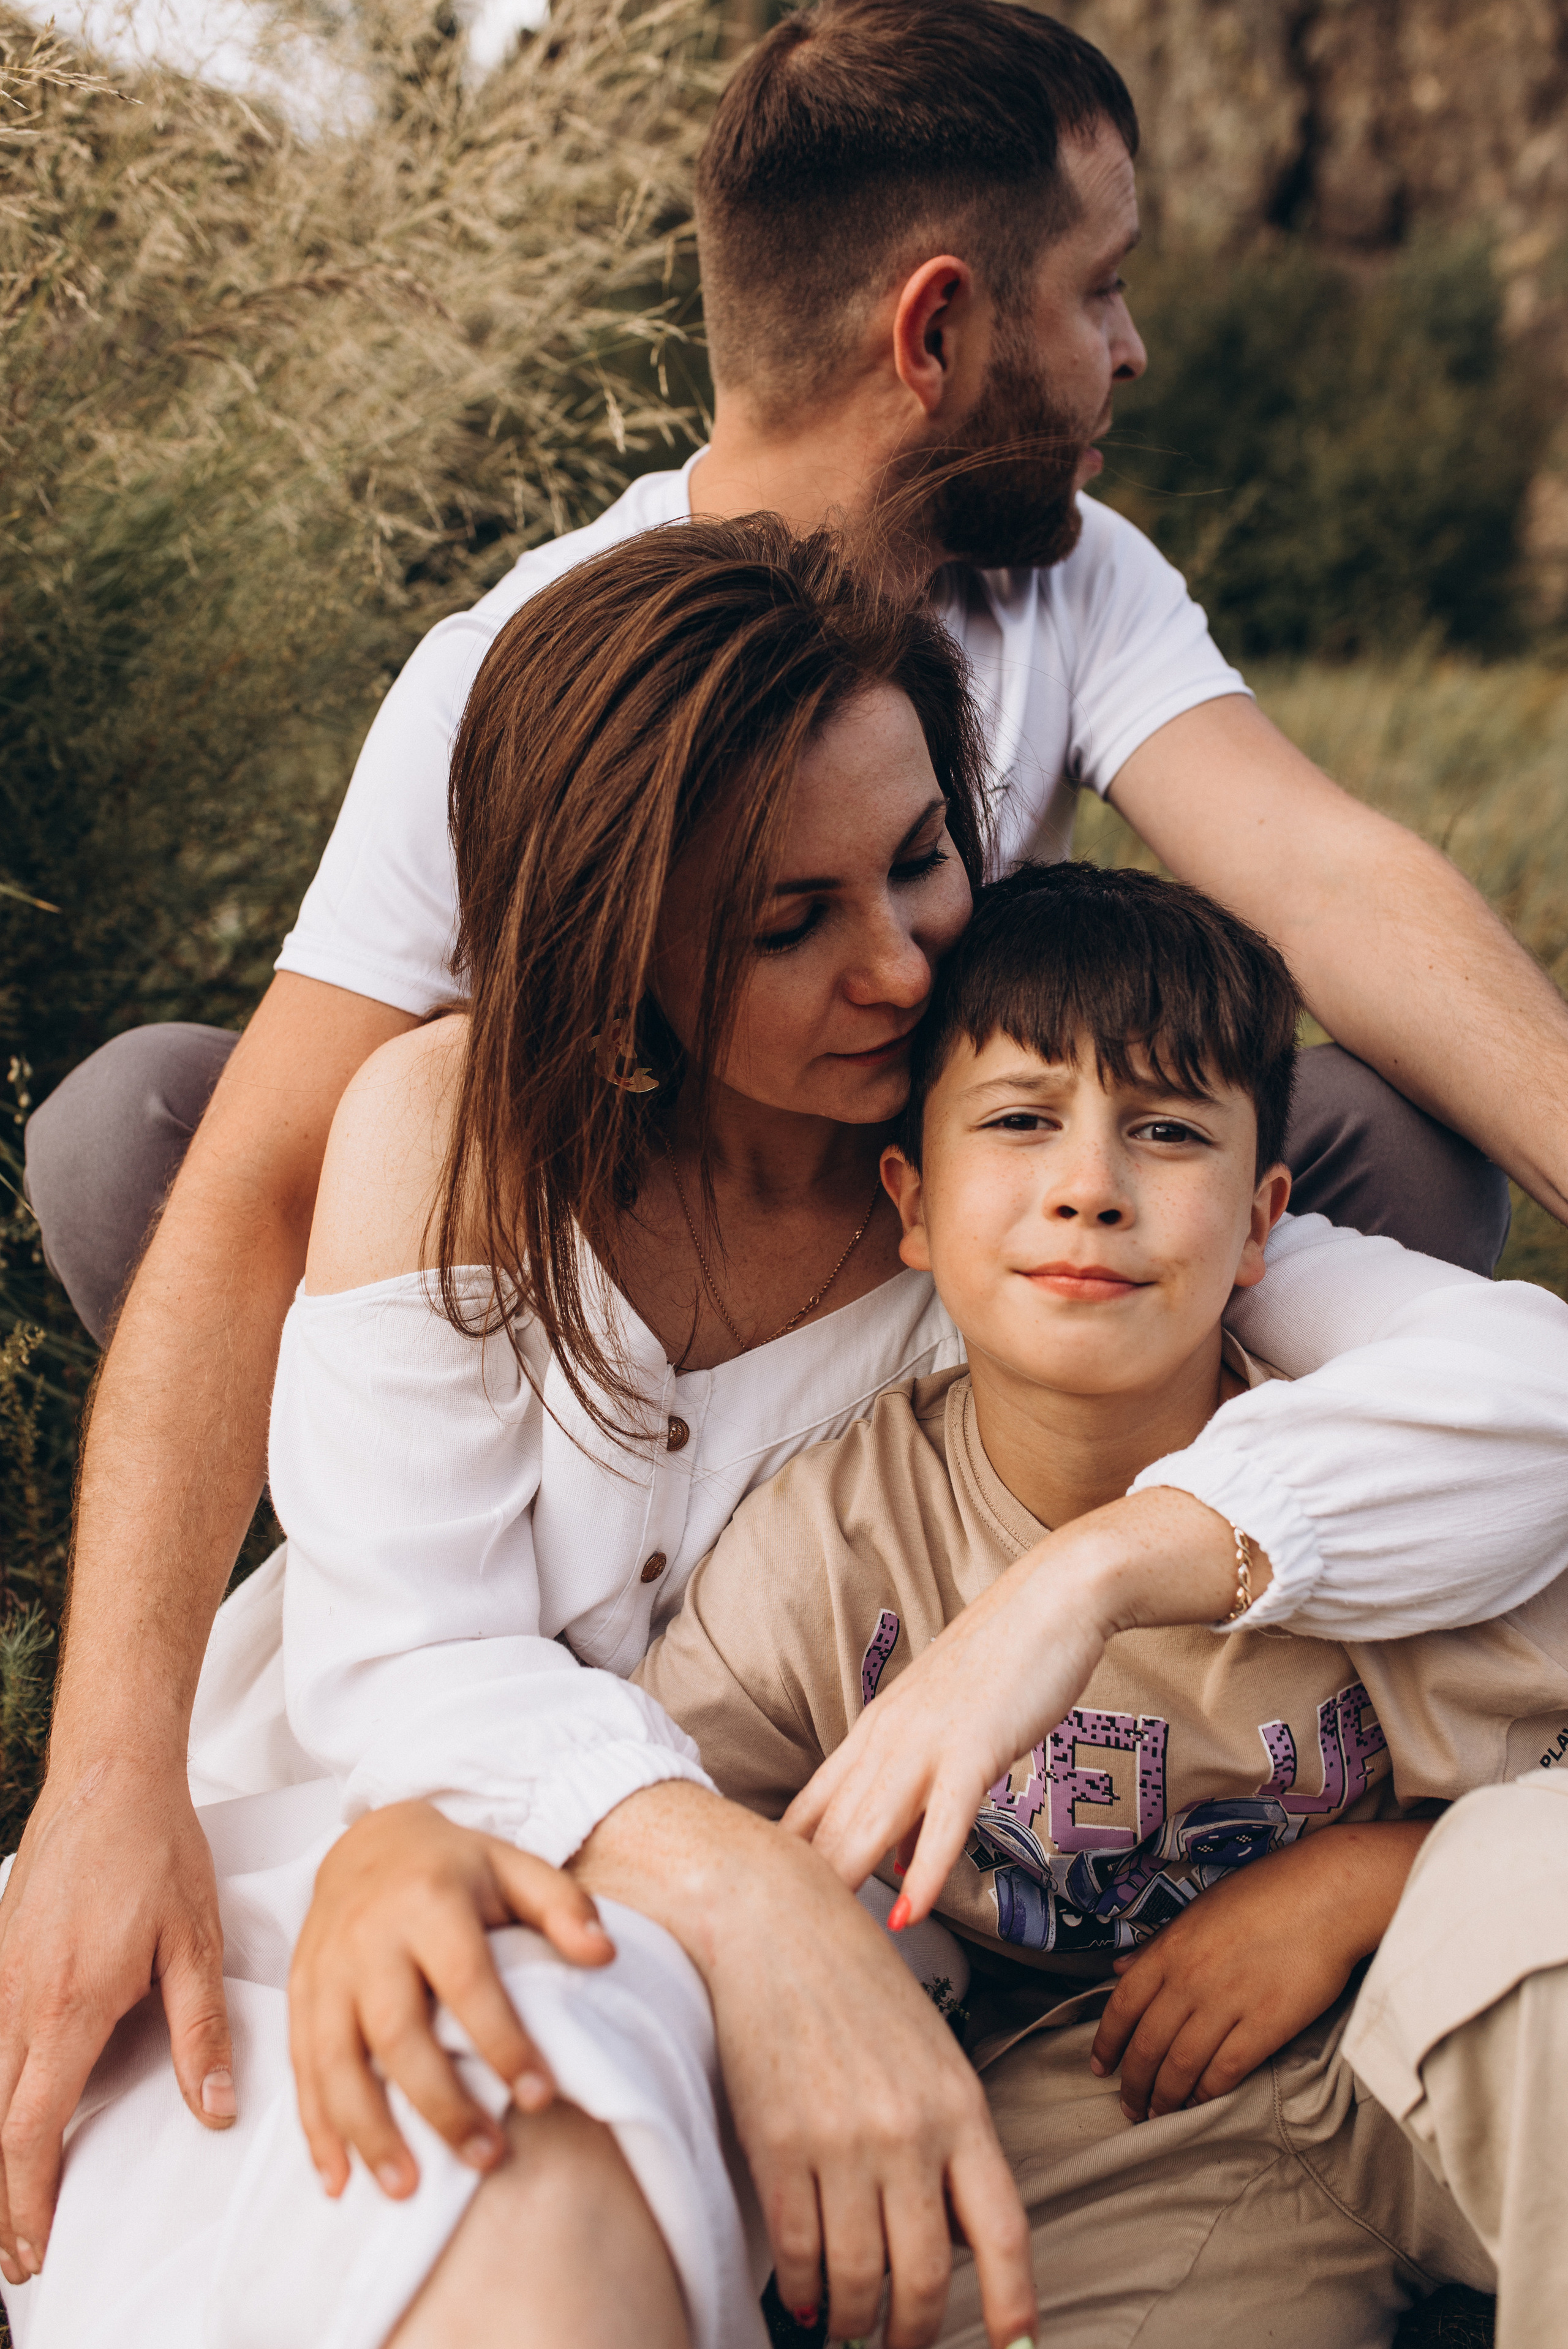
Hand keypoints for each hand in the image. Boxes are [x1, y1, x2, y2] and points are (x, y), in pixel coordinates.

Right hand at [0, 1757, 231, 2283]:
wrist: (109, 1776)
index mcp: (70, 2005)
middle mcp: (18, 1998)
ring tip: (12, 2198)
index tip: (33, 2248)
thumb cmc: (157, 1849)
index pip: (31, 2131)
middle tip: (19, 2252)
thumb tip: (213, 2108)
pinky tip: (13, 2101)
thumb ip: (201, 2029)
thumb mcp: (196, 1940)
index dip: (27, 2201)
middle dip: (0, 2198)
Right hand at [289, 1801, 614, 2198]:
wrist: (369, 1842)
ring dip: (367, 2131)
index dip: (503, 2041)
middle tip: (485, 2157)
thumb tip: (603, 1955)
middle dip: (438, 2104)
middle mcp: (368, 1938)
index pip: (467, 1982)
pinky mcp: (298, 1996)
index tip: (542, 2096)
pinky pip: (300, 2069)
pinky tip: (337, 2180)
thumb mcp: (514, 1866)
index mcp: (429, 1901)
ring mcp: (325, 1970)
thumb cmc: (456, 1868)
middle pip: (396, 2032)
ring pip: (335, 2060)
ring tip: (406, 2188)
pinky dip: (315, 2128)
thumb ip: (562, 1906)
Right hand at [574, 1783, 1035, 2348]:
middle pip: (924, 2277)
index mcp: (961, 2104)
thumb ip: (946, 2132)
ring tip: (848, 2330)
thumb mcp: (926, 2046)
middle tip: (900, 2348)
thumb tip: (949, 2232)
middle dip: (913, 2333)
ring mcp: (843, 2141)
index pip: (1003, 2233)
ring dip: (854, 2322)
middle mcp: (910, 2131)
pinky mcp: (778, 2144)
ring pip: (858, 2278)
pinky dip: (802, 2287)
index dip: (1012, 2306)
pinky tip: (802, 2295)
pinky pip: (797, 2250)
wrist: (768, 1916)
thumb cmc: (849, 1975)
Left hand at [784, 1491, 1248, 1927]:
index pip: (810, 1807)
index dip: (782, 1860)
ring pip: (871, 1824)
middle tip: (772, 1944)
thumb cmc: (1004, 1664)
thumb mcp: (945, 1731)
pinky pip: (944, 1819)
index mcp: (874, 1732)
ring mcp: (926, 1742)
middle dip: (799, 1886)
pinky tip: (909, 1914)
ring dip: (844, 1885)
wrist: (1052, 1600)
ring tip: (818, 1945)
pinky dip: (924, 1870)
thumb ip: (913, 1797)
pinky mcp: (974, 1746)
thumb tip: (892, 1859)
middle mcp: (886, 1738)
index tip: (759, 1907)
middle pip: (829, 1825)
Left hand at [1089, 1820, 1430, 2121]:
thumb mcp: (1200, 1909)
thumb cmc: (1264, 1894)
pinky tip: (1201, 2102)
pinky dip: (1207, 2093)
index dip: (1107, 2043)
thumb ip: (1159, 1945)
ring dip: (1165, 2097)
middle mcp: (1190, 1979)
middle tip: (1130, 2107)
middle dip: (1134, 2083)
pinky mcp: (1266, 2025)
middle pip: (1147, 2045)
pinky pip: (1225, 2070)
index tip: (1100, 2067)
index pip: (1122, 2006)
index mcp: (1169, 1948)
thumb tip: (1120, 1970)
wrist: (1325, 1893)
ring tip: (1159, 2115)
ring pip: (1181, 2065)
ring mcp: (1227, 2002)